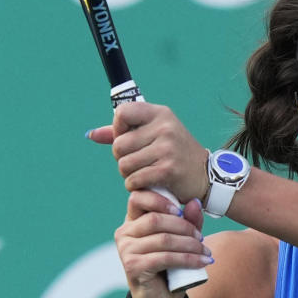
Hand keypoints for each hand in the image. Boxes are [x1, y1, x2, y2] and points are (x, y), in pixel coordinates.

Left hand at [88, 102, 208, 203]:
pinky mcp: (168, 169)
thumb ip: (123, 132)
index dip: (118, 130)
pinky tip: (146, 184)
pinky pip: (134, 179)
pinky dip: (135, 185)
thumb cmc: (175, 154)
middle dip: (122, 158)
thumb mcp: (154, 135)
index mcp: (160, 114)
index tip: (129, 139)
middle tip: (137, 163)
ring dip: (128, 174)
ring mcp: (167, 148)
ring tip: (143, 174)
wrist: (206, 176)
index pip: (122, 112)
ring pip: (124, 164)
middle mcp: (165, 127)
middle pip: (118, 145)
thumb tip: (92, 134)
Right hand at [114, 191, 210, 297]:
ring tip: (205, 252)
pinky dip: (188, 259)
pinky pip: (165, 258)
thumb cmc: (171, 264)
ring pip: (163, 239)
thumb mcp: (182, 239)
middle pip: (155, 219)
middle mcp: (124, 233)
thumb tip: (195, 202)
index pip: (138, 197)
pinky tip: (202, 262)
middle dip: (184, 226)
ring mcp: (126, 250)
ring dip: (190, 245)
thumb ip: (188, 220)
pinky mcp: (133, 267)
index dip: (160, 199)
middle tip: (201, 237)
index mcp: (132, 221)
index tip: (181, 210)